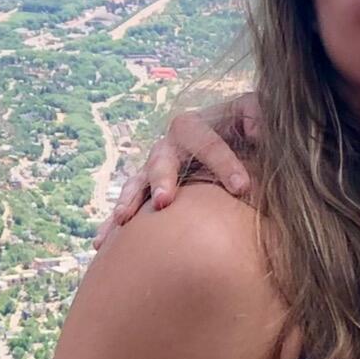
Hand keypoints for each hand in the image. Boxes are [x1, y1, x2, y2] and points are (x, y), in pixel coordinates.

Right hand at [102, 95, 261, 235]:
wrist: (235, 144)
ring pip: (138, 181)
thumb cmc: (248, 133)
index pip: (206, 141)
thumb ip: (257, 114)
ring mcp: (157, 169)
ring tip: (124, 220)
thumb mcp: (255, 117)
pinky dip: (114, 223)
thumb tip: (256, 130)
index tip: (242, 188)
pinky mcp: (150, 191)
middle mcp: (171, 146)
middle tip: (164, 201)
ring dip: (130, 199)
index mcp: (197, 127)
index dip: (223, 162)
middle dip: (161, 179)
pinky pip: (129, 206)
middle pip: (161, 158)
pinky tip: (102, 244)